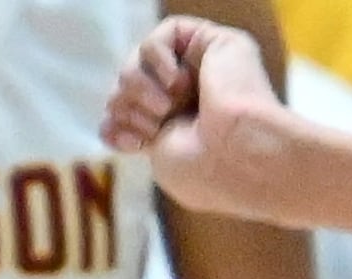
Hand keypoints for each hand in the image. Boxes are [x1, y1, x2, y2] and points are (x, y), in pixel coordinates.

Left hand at [102, 18, 302, 222]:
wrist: (245, 157)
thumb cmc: (210, 172)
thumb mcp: (162, 160)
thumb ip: (137, 136)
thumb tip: (106, 126)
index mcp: (186, 129)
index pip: (132, 110)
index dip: (120, 121)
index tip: (128, 143)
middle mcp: (195, 98)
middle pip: (132, 82)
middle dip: (129, 105)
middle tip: (154, 125)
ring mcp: (206, 70)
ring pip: (141, 58)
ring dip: (139, 85)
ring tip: (164, 106)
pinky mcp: (215, 42)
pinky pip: (164, 34)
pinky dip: (156, 57)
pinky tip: (177, 82)